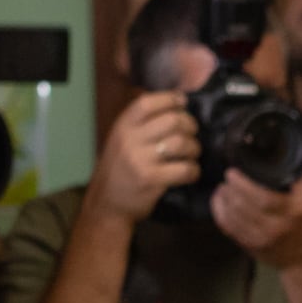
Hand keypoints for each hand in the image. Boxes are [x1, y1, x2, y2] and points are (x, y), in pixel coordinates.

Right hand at [85, 90, 202, 224]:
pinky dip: (193, 170)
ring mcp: (139, 160)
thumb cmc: (120, 168)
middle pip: (172, 120)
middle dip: (190, 125)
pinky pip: (184, 169)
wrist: (107, 202)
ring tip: (192, 154)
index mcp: (123, 125)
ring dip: (194, 148)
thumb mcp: (123, 139)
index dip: (170, 99)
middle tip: (192, 134)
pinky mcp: (150, 180)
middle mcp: (130, 139)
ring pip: (181, 143)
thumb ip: (143, 122)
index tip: (183, 103)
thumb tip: (178, 101)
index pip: (148, 103)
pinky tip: (190, 172)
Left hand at [213, 159, 301, 269]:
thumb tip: (288, 144)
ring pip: (233, 218)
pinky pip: (228, 229)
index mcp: (295, 211)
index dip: (243, 185)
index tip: (233, 172)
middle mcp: (278, 227)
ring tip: (223, 187)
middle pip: (244, 207)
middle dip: (230, 189)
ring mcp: (262, 239)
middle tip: (228, 176)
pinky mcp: (251, 247)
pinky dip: (220, 213)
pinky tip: (220, 201)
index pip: (264, 198)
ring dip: (223, 199)